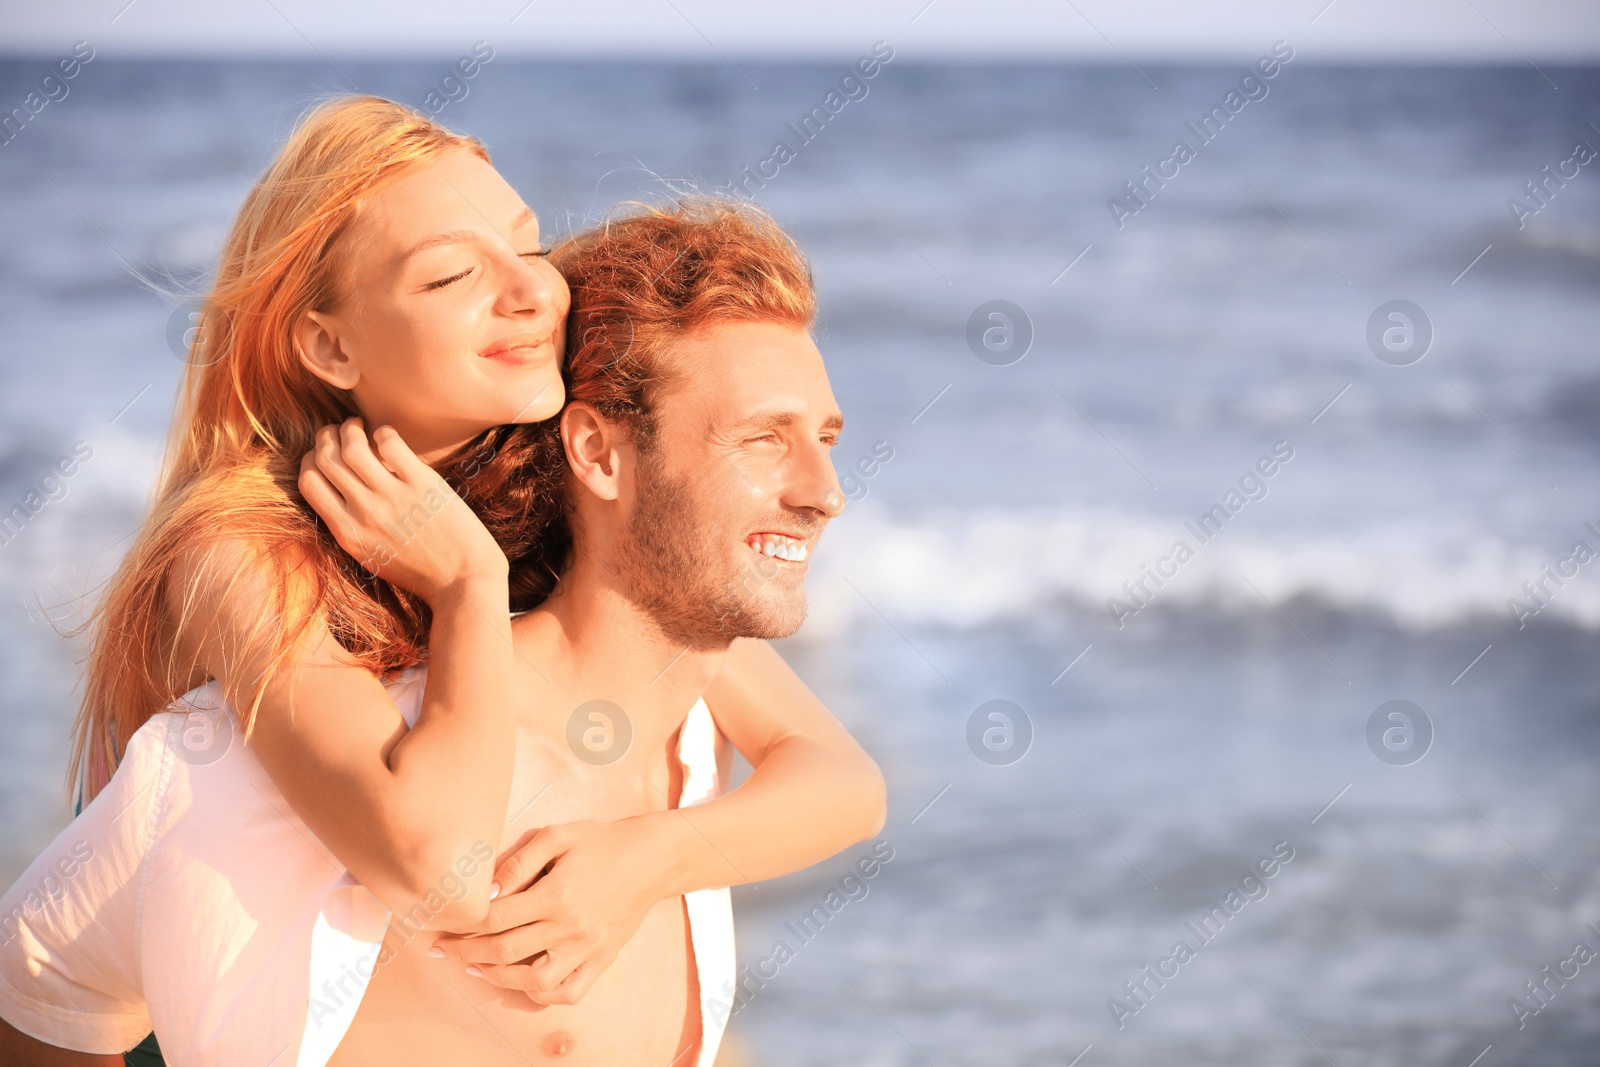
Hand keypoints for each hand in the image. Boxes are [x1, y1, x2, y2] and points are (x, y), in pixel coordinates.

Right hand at [298, 419, 507, 602]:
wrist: (463, 582)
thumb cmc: (420, 571)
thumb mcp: (372, 557)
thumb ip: (351, 526)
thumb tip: (339, 492)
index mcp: (347, 533)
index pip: (309, 482)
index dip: (310, 460)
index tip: (321, 452)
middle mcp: (364, 512)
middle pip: (326, 458)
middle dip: (325, 437)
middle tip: (336, 431)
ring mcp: (392, 496)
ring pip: (352, 446)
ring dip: (350, 428)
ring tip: (357, 425)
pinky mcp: (422, 484)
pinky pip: (390, 444)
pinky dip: (383, 433)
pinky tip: (388, 438)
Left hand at [431, 817, 672, 1004]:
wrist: (652, 858)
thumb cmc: (600, 841)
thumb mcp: (557, 835)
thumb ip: (518, 861)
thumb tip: (485, 891)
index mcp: (556, 894)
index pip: (495, 918)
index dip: (461, 925)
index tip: (441, 926)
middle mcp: (570, 927)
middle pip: (505, 951)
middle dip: (465, 952)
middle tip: (443, 949)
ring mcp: (588, 949)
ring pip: (533, 981)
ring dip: (497, 978)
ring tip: (477, 967)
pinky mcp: (602, 960)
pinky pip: (569, 992)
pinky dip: (542, 994)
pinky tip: (523, 982)